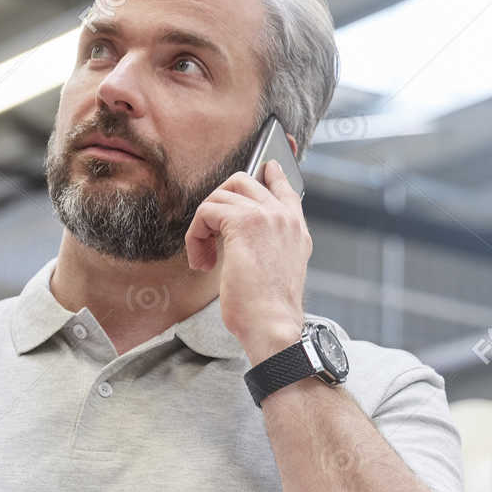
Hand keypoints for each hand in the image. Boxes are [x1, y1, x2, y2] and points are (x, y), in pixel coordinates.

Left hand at [185, 160, 309, 361]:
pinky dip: (196, 236)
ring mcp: (267, 216)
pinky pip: (206, 211)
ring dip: (203, 225)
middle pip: (243, 181)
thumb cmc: (269, 311)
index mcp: (296, 229)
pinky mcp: (243, 222)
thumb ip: (266, 246)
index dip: (271, 172)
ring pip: (221, 195)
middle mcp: (285, 217)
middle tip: (210, 234)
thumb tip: (235, 236)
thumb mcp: (274, 272)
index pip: (284, 185)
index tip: (265, 165)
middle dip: (218, 202)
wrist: (273, 326)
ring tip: (204, 256)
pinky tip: (202, 261)